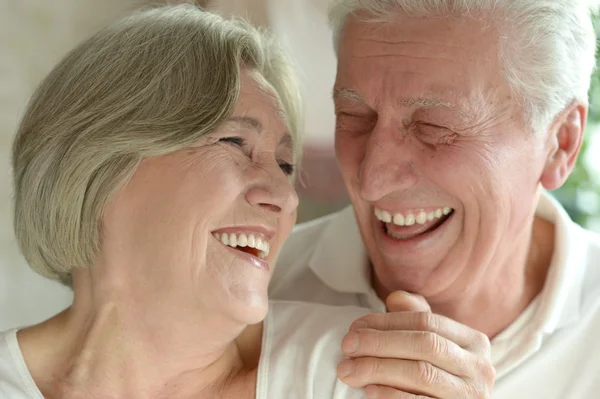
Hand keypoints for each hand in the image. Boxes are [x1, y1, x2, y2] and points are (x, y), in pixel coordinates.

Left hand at [337, 291, 494, 397]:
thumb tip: (395, 298)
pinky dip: (392, 395)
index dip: (387, 321)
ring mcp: (470, 396)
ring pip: (421, 373)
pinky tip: (369, 391)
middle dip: (380, 342)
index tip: (354, 326)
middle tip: (347, 345)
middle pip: (424, 344)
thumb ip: (414, 316)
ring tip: (349, 369)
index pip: (426, 321)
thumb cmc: (434, 373)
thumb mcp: (429, 341)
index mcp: (474, 342)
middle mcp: (480, 368)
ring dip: (378, 368)